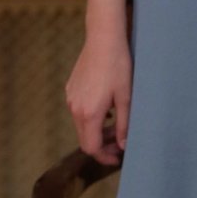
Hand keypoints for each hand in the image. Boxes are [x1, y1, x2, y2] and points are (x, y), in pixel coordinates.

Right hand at [66, 24, 133, 165]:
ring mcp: (71, 98)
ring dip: (96, 131)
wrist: (103, 39)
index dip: (104, 157)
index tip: (117, 158)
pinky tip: (106, 110)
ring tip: (115, 126)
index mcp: (89, 113)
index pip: (91, 147)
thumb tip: (123, 145)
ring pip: (81, 126)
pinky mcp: (70, 89)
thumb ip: (124, 125)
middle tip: (119, 145)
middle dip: (101, 146)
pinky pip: (79, 112)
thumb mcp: (126, 98)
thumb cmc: (118, 67)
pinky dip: (91, 118)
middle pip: (84, 139)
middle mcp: (75, 108)